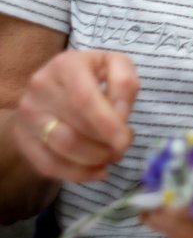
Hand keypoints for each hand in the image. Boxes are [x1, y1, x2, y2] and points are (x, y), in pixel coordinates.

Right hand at [13, 50, 137, 182]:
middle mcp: (41, 87)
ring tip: (111, 156)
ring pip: (62, 148)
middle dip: (105, 144)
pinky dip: (78, 173)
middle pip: (75, 127)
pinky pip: (49, 165)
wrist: (54, 87)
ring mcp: (28, 114)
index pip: (84, 100)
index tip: (125, 140)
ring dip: (94, 159)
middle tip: (122, 147)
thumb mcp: (114, 66)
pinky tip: (98, 170)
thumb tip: (121, 116)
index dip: (107, 124)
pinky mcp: (22, 138)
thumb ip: (125, 84)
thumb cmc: (92, 76)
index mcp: (66, 65)